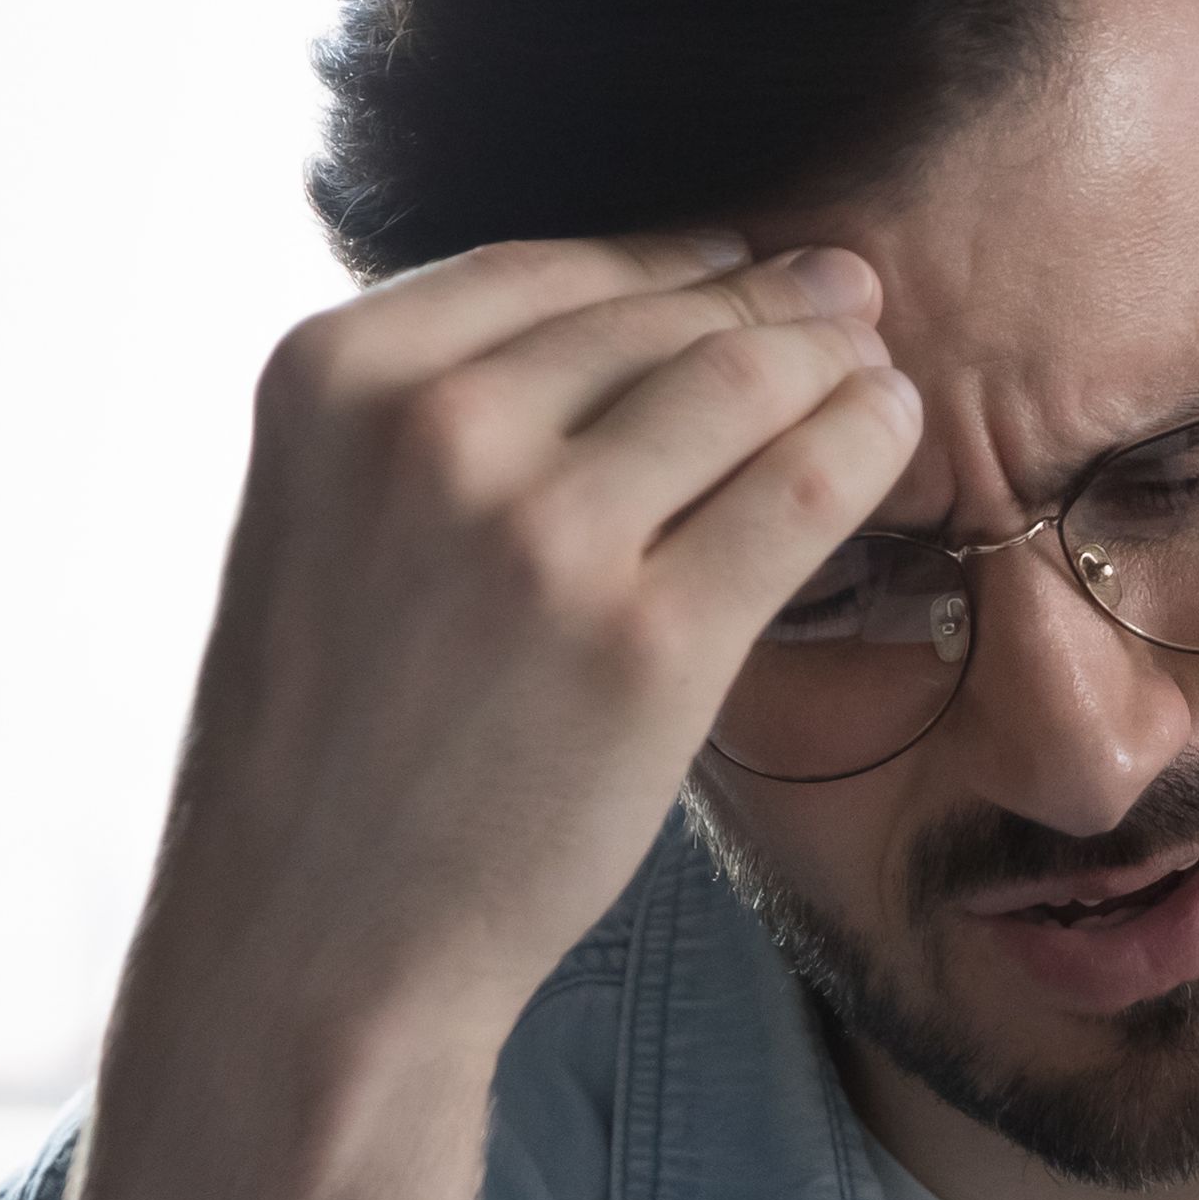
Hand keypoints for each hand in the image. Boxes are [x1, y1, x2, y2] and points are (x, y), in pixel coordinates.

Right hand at [132, 233, 923, 1090]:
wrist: (308, 940)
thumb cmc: (324, 739)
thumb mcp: (319, 518)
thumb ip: (424, 414)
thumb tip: (618, 318)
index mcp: (329, 378)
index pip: (547, 270)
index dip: (668, 260)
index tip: (736, 261)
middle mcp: (431, 432)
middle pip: (656, 316)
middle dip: (770, 296)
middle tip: (844, 293)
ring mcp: (545, 536)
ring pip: (746, 380)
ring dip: (832, 356)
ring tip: (875, 362)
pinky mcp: (650, 643)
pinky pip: (802, 490)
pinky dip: (865, 441)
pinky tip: (890, 429)